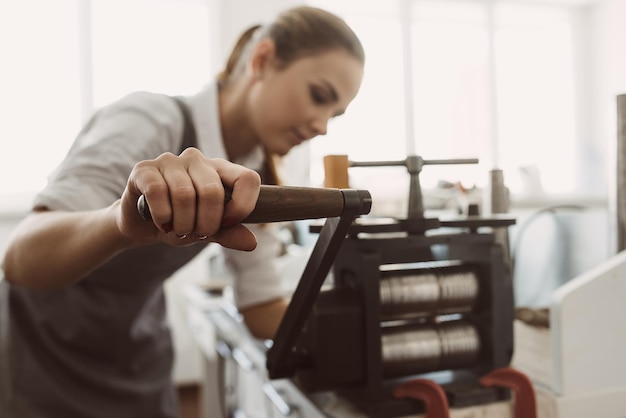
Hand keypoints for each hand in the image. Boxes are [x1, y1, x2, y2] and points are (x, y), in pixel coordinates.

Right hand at [119, 147, 260, 250]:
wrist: (142, 226)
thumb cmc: (180, 223)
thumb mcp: (208, 232)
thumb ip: (229, 233)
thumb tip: (251, 243)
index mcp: (220, 169)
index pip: (248, 178)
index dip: (243, 205)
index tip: (228, 223)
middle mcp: (197, 159)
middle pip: (213, 191)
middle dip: (206, 223)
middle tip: (196, 234)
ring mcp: (169, 161)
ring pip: (184, 194)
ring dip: (182, 224)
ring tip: (177, 230)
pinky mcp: (144, 169)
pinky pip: (157, 191)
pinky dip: (162, 216)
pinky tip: (162, 223)